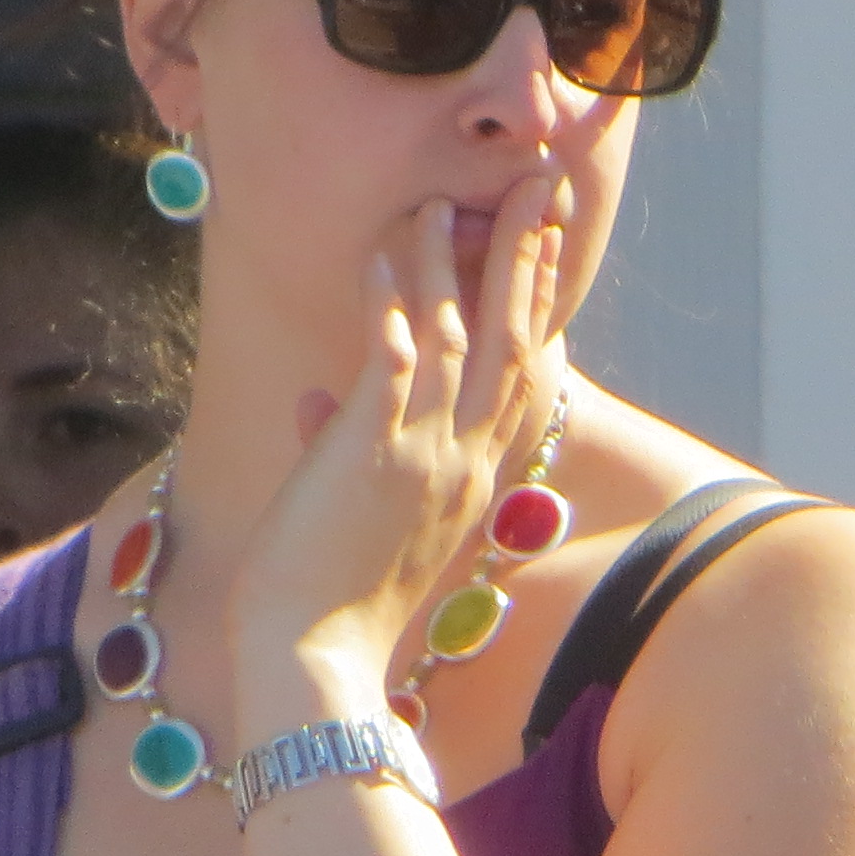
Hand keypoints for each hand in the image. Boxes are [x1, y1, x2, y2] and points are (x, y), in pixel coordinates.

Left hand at [231, 174, 568, 676]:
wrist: (317, 665)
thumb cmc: (329, 609)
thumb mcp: (352, 520)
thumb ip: (342, 447)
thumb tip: (315, 398)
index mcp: (472, 480)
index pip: (517, 374)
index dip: (531, 302)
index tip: (538, 243)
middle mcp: (463, 461)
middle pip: (512, 340)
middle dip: (525, 259)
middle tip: (539, 190)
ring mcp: (425, 455)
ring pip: (458, 337)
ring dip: (450, 266)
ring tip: (441, 206)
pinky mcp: (376, 453)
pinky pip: (394, 358)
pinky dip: (390, 305)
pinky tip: (381, 259)